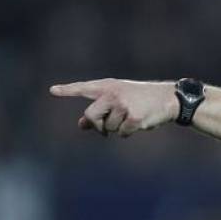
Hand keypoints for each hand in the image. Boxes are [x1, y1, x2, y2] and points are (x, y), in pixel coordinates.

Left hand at [50, 78, 178, 136]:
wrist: (168, 98)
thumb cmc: (141, 99)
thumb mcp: (119, 100)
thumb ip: (99, 110)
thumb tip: (81, 125)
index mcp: (108, 86)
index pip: (84, 88)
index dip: (67, 90)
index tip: (52, 90)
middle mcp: (113, 93)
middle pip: (90, 115)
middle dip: (97, 125)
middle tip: (105, 129)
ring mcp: (123, 105)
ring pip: (108, 127)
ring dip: (118, 128)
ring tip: (132, 116)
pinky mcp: (134, 117)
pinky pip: (122, 132)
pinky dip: (129, 131)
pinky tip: (139, 122)